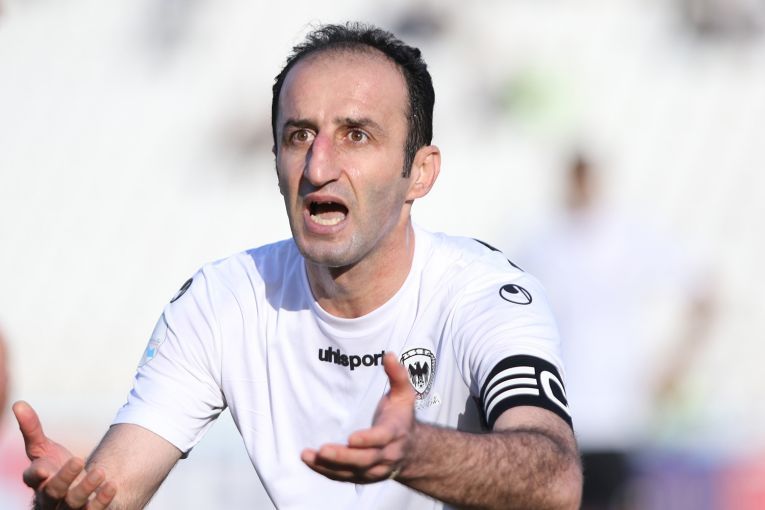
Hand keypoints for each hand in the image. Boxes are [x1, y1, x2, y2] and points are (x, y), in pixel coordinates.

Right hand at [13, 401, 115, 508]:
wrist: (75, 490)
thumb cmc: (54, 467)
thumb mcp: (43, 448)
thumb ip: (32, 429)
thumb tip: (18, 403)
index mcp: (38, 480)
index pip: (32, 479)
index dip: (35, 475)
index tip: (43, 469)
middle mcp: (50, 497)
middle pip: (54, 491)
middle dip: (65, 477)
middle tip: (78, 459)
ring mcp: (68, 507)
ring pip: (73, 504)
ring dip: (85, 489)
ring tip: (100, 472)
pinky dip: (102, 500)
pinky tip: (111, 485)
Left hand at [301, 352, 416, 482]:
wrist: (413, 451)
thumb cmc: (402, 417)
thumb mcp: (405, 395)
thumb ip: (398, 375)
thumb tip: (389, 354)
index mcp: (395, 433)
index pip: (381, 439)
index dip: (367, 440)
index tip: (351, 438)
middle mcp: (386, 455)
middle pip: (365, 460)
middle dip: (343, 456)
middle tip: (322, 450)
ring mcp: (374, 469)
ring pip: (352, 472)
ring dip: (329, 466)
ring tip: (308, 456)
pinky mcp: (363, 477)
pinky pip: (343, 477)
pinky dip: (326, 472)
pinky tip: (310, 461)